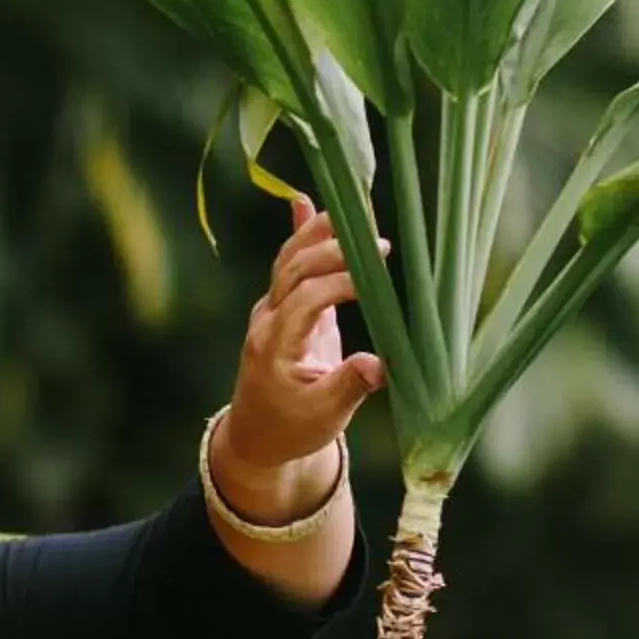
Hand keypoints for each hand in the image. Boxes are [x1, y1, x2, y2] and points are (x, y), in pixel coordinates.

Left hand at [215, 195, 385, 518]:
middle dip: (333, 251)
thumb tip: (380, 365)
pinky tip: (304, 202)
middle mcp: (268, 321)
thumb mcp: (324, 417)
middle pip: (295, 271)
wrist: (258, 436)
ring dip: (318, 232)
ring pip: (289, 261)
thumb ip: (349, 386)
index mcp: (275, 346)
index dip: (337, 285)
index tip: (372, 281)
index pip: (305, 301)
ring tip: (352, 207)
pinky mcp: (282, 308)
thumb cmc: (293, 429)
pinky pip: (290, 265)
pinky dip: (300, 234)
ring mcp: (271, 310)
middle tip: (378, 242)